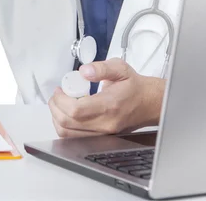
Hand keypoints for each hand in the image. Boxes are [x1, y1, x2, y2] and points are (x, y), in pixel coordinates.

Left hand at [49, 58, 164, 137]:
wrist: (150, 103)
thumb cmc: (135, 87)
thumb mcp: (120, 68)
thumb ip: (101, 68)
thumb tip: (84, 71)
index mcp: (109, 106)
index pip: (76, 110)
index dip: (61, 100)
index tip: (60, 90)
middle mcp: (106, 123)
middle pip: (67, 123)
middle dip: (55, 107)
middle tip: (57, 95)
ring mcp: (103, 133)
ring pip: (68, 133)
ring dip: (57, 117)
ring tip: (61, 103)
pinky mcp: (101, 137)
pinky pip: (74, 137)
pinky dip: (64, 126)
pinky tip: (67, 113)